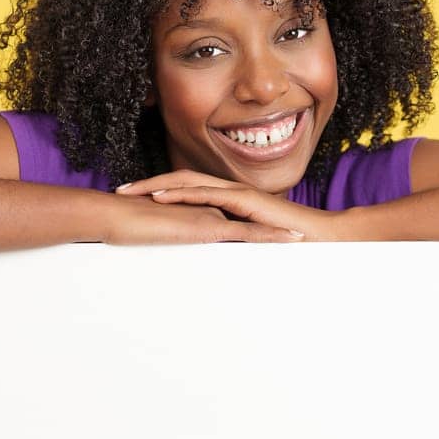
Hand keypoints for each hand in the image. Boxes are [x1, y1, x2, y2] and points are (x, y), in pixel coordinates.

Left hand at [115, 170, 342, 241]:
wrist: (319, 238)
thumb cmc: (287, 246)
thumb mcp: (247, 246)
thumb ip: (229, 245)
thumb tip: (209, 257)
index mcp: (226, 201)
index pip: (186, 192)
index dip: (158, 194)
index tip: (133, 202)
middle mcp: (227, 191)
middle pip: (178, 181)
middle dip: (146, 184)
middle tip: (119, 191)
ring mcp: (234, 193)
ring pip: (186, 182)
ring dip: (155, 185)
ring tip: (129, 191)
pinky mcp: (242, 200)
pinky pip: (205, 193)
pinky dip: (180, 192)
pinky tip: (158, 196)